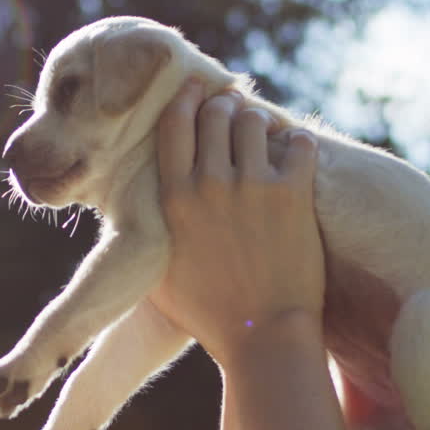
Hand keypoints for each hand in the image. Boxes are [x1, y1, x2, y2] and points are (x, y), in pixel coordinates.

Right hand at [150, 79, 324, 364]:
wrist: (262, 339)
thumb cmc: (208, 316)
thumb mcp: (158, 275)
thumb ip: (146, 236)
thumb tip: (131, 215)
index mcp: (174, 199)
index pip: (174, 124)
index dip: (186, 100)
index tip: (194, 90)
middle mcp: (209, 184)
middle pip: (215, 114)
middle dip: (224, 107)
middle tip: (232, 112)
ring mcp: (252, 187)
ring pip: (254, 121)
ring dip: (258, 123)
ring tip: (262, 133)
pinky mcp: (292, 196)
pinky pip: (298, 143)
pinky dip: (297, 143)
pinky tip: (295, 153)